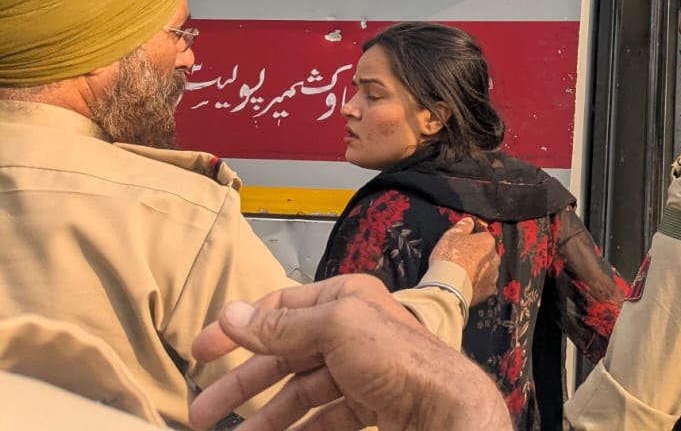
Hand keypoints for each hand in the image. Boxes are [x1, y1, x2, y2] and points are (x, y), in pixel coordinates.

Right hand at [188, 276, 509, 430]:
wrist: (443, 407)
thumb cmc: (398, 359)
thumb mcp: (335, 329)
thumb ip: (282, 325)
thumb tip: (231, 313)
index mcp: (344, 299)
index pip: (279, 308)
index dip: (238, 329)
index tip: (200, 352)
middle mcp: (351, 329)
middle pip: (283, 355)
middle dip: (242, 384)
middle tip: (202, 412)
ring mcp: (359, 369)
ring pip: (299, 392)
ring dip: (264, 416)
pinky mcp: (368, 403)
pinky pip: (322, 417)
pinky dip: (297, 429)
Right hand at [428, 215, 496, 303]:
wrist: (448, 286)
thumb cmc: (449, 258)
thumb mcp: (451, 235)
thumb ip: (463, 226)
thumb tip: (469, 221)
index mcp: (488, 241)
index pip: (482, 237)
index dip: (471, 242)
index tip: (461, 247)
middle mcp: (495, 258)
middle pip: (486, 254)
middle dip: (476, 257)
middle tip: (461, 261)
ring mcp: (493, 275)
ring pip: (487, 270)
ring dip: (478, 271)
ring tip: (462, 275)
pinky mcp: (488, 291)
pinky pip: (484, 285)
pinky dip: (478, 285)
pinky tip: (466, 285)